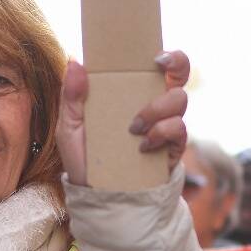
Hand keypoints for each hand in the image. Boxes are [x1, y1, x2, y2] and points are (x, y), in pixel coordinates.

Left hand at [55, 50, 189, 187]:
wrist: (101, 197)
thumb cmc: (85, 159)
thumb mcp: (71, 128)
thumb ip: (71, 97)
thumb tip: (74, 60)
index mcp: (130, 94)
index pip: (155, 65)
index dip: (166, 53)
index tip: (156, 54)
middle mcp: (152, 104)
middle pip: (179, 74)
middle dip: (178, 65)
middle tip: (160, 67)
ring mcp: (166, 125)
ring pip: (179, 99)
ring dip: (156, 108)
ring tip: (134, 128)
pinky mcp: (173, 147)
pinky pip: (179, 129)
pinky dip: (162, 133)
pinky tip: (143, 146)